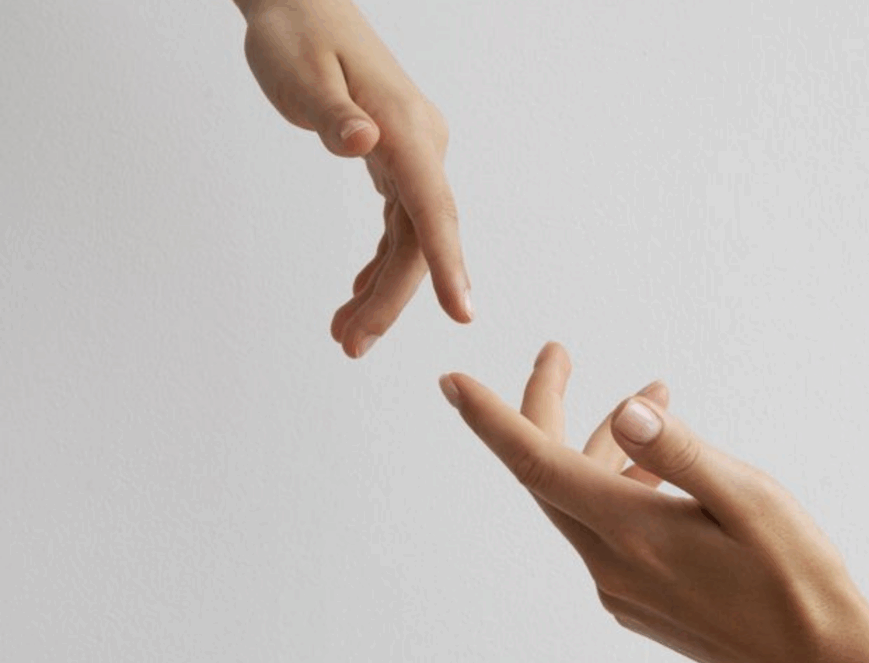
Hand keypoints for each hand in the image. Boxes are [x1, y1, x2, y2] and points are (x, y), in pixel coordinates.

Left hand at [238, 0, 471, 357]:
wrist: (301, 4)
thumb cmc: (296, 35)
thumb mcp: (302, 76)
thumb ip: (333, 116)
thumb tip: (363, 142)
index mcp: (404, 128)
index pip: (432, 207)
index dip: (448, 265)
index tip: (461, 313)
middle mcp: (419, 144)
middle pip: (420, 237)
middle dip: (391, 298)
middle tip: (350, 345)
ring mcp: (411, 153)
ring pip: (410, 237)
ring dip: (382, 289)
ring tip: (345, 333)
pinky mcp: (396, 157)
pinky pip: (399, 222)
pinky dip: (380, 261)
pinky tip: (358, 291)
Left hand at [438, 342, 868, 662]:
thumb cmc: (797, 580)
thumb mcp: (750, 500)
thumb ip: (680, 453)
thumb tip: (625, 413)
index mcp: (631, 532)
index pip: (536, 464)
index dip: (490, 419)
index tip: (453, 382)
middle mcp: (611, 563)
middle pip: (548, 473)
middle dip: (547, 407)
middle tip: (559, 354)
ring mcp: (619, 585)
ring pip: (582, 498)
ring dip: (605, 443)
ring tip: (655, 398)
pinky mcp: (635, 598)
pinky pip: (604, 527)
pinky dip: (620, 483)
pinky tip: (657, 467)